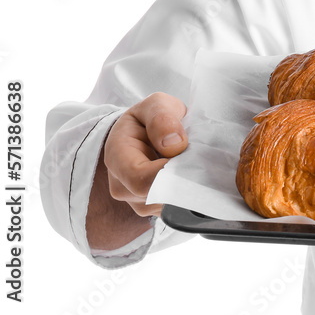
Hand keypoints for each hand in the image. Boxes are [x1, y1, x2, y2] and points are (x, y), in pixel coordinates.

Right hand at [103, 92, 188, 218]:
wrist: (149, 131)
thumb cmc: (152, 117)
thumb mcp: (156, 105)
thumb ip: (162, 118)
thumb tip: (174, 144)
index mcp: (117, 156)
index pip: (140, 180)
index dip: (169, 172)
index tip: (188, 156)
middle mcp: (121, 186)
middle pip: (156, 196)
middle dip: (181, 179)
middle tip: (197, 157)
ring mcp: (136, 202)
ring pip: (167, 205)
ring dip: (185, 187)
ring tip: (191, 162)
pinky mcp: (153, 209)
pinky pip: (173, 209)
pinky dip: (186, 194)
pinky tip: (190, 174)